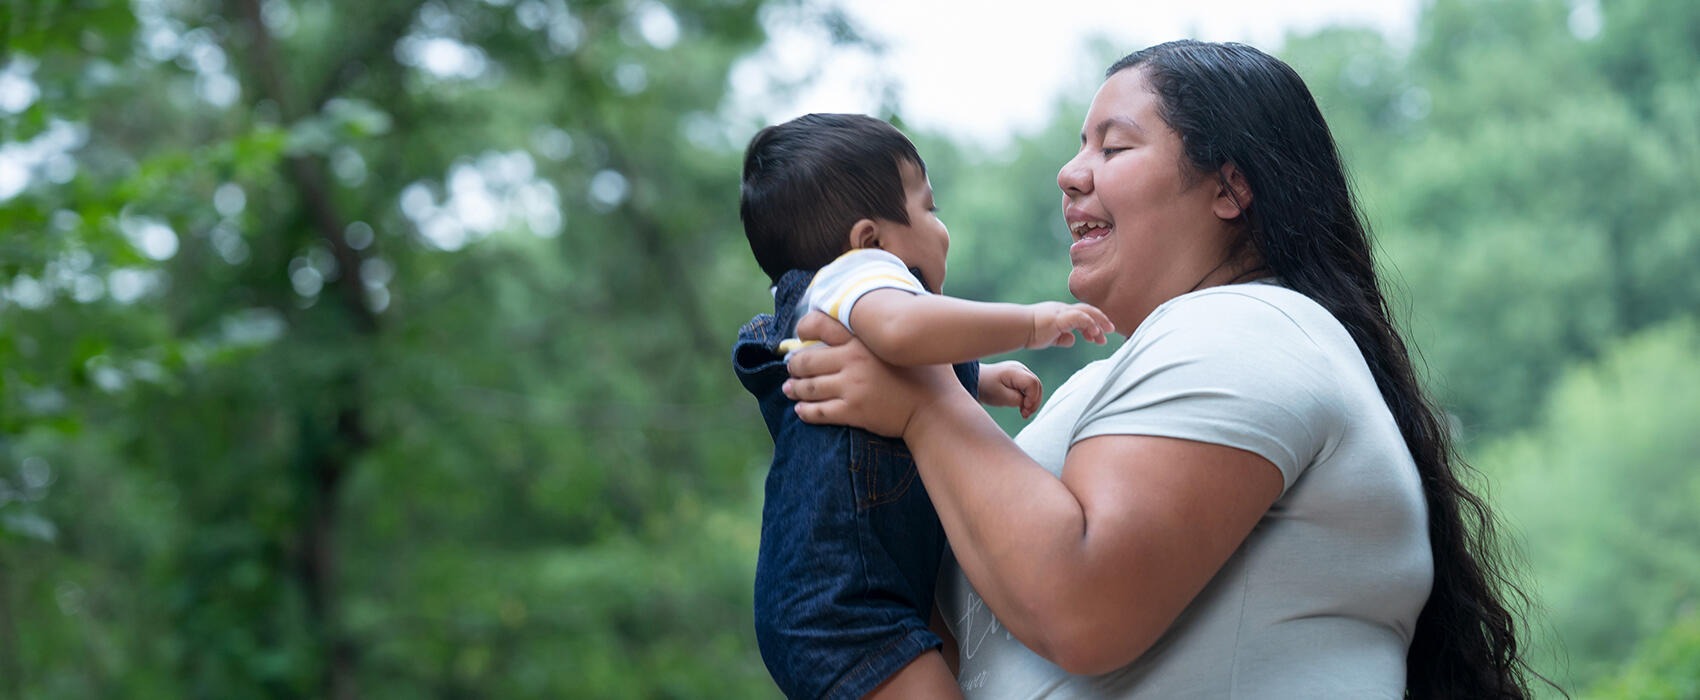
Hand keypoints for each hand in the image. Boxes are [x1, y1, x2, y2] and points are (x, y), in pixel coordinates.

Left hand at [784, 311, 962, 437]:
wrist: (935, 410)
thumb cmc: (930, 375)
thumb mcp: (913, 342)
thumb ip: (899, 327)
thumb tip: (902, 309)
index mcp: (863, 340)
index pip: (820, 325)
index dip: (804, 329)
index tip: (800, 335)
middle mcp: (852, 360)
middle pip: (807, 359)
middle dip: (794, 364)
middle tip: (791, 367)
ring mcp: (851, 386)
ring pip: (809, 386)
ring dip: (795, 388)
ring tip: (789, 388)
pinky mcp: (852, 411)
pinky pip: (819, 411)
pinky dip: (805, 412)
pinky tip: (801, 411)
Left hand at [978, 360, 1042, 417]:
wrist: (977, 380)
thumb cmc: (986, 388)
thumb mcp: (1001, 397)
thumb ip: (1017, 399)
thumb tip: (1029, 402)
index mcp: (1013, 371)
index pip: (1032, 383)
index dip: (1032, 398)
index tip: (1023, 409)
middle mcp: (1020, 368)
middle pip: (1037, 385)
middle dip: (1034, 401)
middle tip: (1024, 414)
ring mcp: (1021, 370)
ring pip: (1036, 386)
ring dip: (1033, 401)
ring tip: (1024, 412)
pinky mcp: (1020, 376)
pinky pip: (1031, 387)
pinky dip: (1029, 398)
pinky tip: (1023, 407)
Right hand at [1027, 302, 1113, 348]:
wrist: (1018, 328)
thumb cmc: (1030, 332)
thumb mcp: (1050, 337)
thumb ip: (1061, 338)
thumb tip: (1072, 340)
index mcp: (1062, 313)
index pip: (1083, 315)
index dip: (1094, 324)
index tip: (1100, 337)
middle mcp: (1064, 309)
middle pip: (1088, 310)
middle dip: (1101, 320)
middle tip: (1111, 330)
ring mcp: (1062, 312)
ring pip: (1086, 312)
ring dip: (1098, 322)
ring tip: (1106, 332)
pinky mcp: (1059, 317)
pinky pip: (1078, 318)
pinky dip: (1088, 324)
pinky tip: (1094, 333)